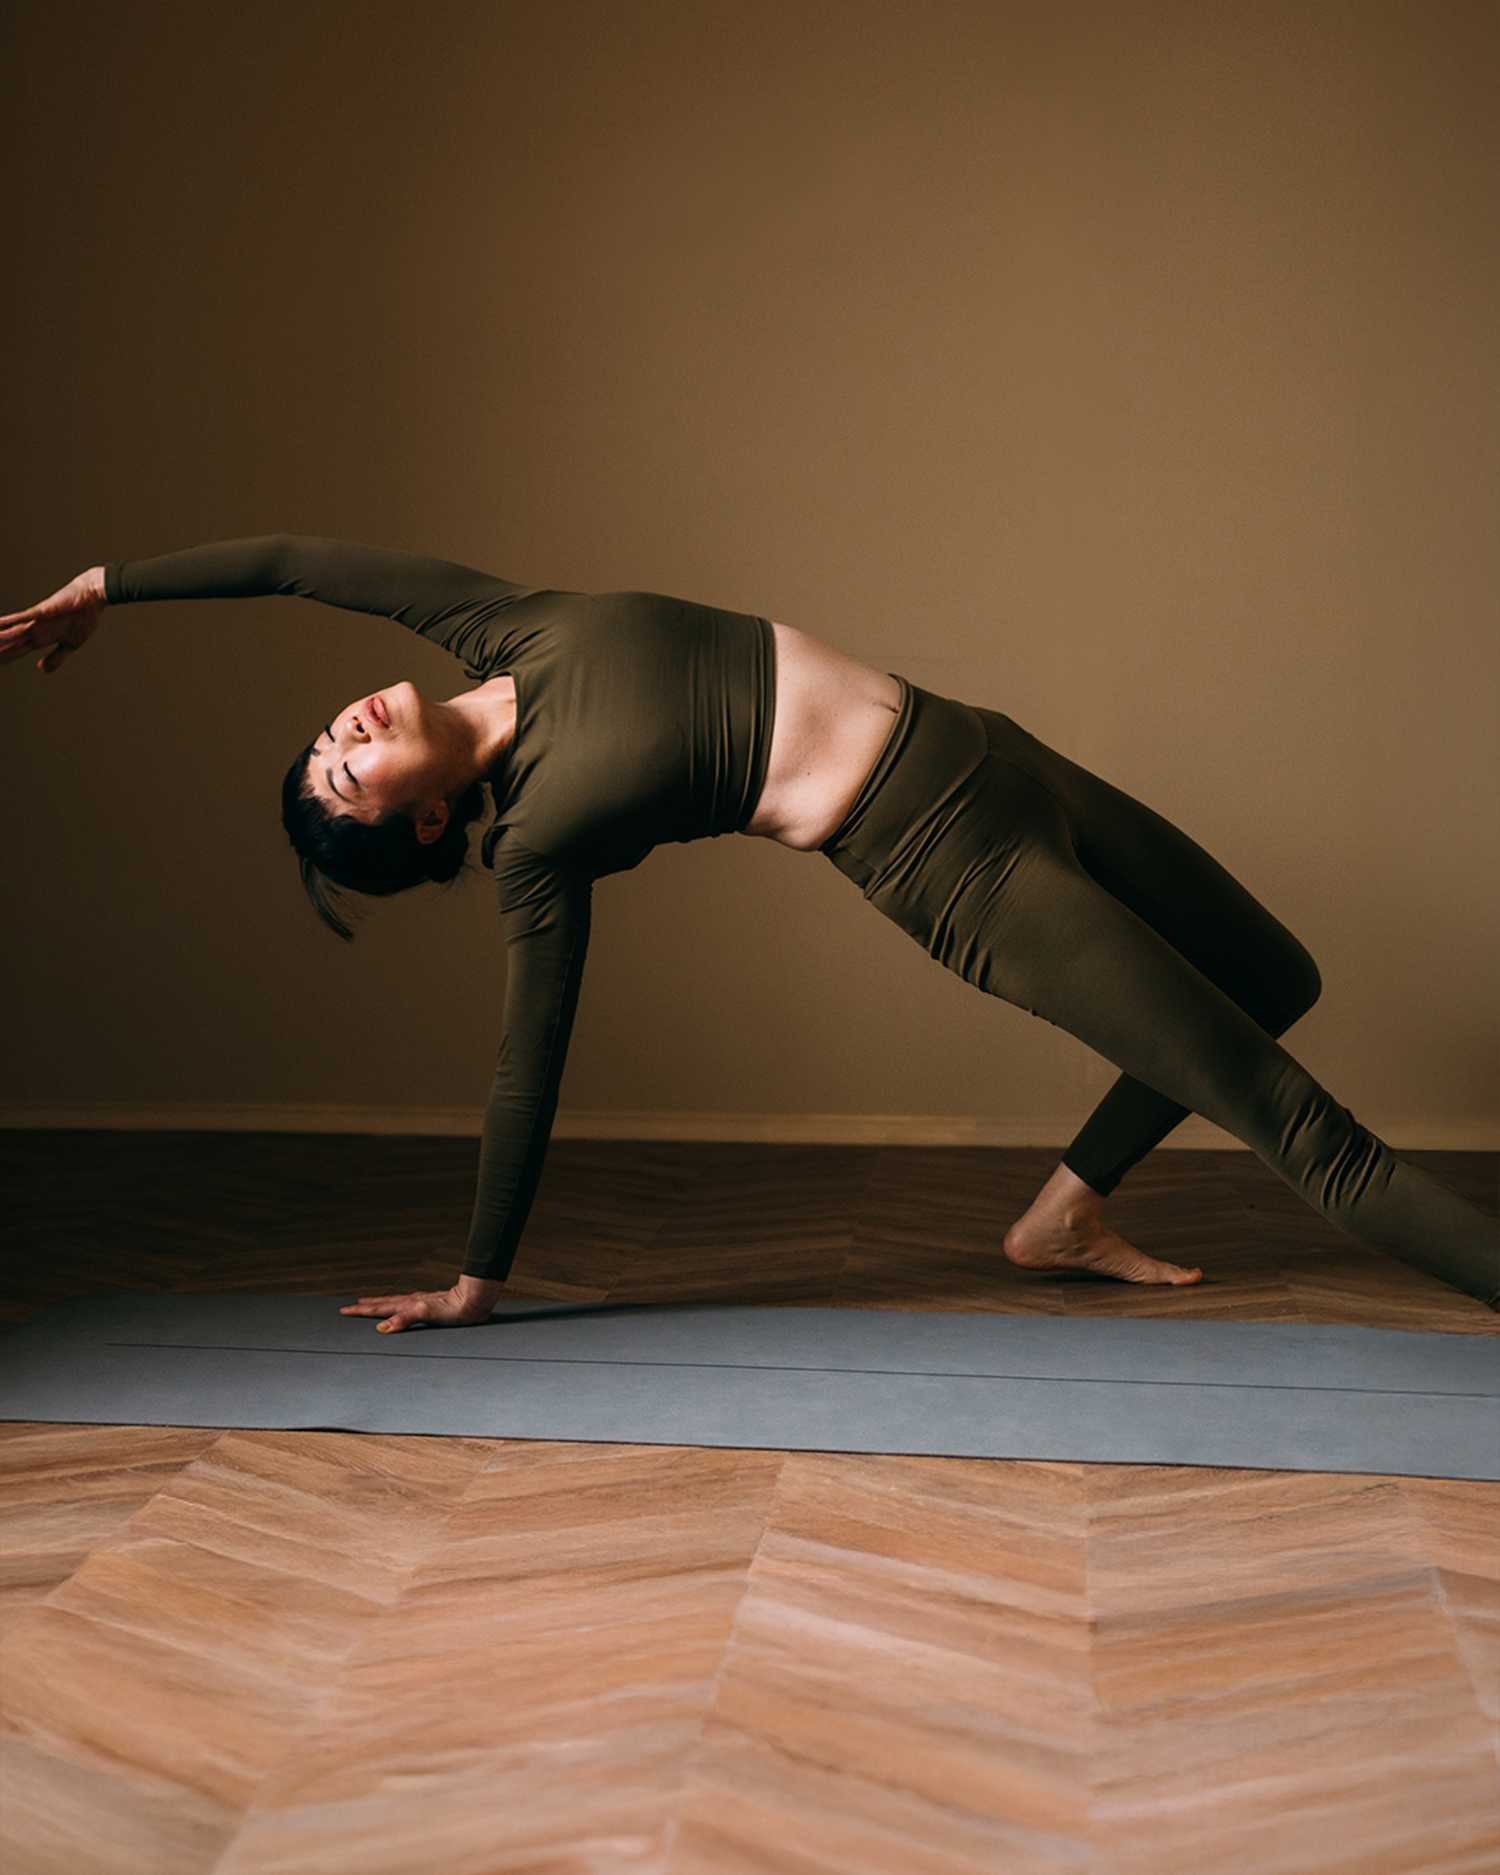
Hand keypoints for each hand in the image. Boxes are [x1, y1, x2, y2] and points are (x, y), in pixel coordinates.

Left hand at [0, 566, 107, 674]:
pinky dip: (8, 623)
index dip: (4, 657)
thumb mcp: (70, 644)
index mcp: (41, 638)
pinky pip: (22, 618)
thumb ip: (56, 657)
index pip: (17, 650)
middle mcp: (34, 630)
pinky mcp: (41, 612)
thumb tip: (41, 669)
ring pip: (10, 632)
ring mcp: (36, 621)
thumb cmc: (84, 618)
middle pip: (9, 643)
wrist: (93, 599)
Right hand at [340, 1279, 499, 1332]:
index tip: (345, 1310)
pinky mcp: (429, 1305)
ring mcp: (420, 1302)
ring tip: (368, 1302)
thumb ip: (404, 1319)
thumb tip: (381, 1327)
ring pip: (393, 1302)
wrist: (473, 1301)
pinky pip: (405, 1305)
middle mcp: (411, 1301)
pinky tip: (399, 1307)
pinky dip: (395, 1306)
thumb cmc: (454, 1309)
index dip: (362, 1310)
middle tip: (349, 1306)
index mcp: (408, 1305)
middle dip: (365, 1306)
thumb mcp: (426, 1314)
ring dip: (378, 1303)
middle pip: (383, 1303)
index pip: (379, 1308)